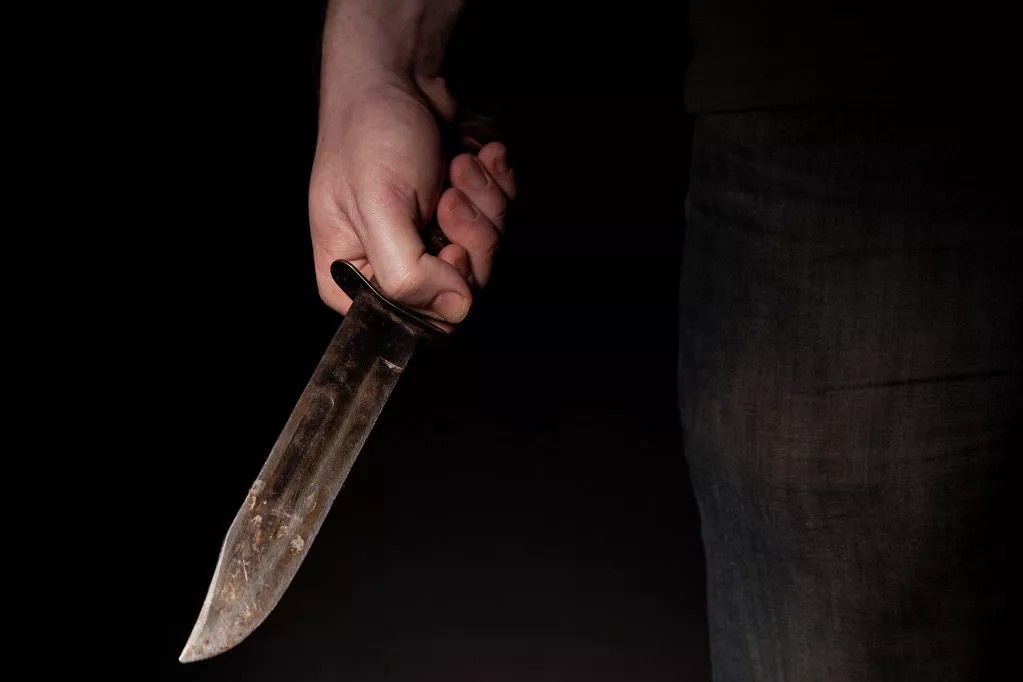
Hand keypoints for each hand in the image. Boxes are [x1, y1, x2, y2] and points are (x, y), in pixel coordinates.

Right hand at [308, 76, 515, 323]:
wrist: (395, 73)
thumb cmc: (370, 133)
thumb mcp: (378, 206)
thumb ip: (409, 273)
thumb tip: (456, 311)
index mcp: (357, 277)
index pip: (416, 322)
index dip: (445, 290)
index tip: (449, 249)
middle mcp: (395, 264)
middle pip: (464, 286)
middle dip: (470, 232)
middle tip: (450, 194)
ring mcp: (432, 237)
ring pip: (489, 249)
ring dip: (483, 199)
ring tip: (457, 163)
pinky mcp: (463, 210)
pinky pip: (501, 215)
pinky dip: (495, 181)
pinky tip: (476, 153)